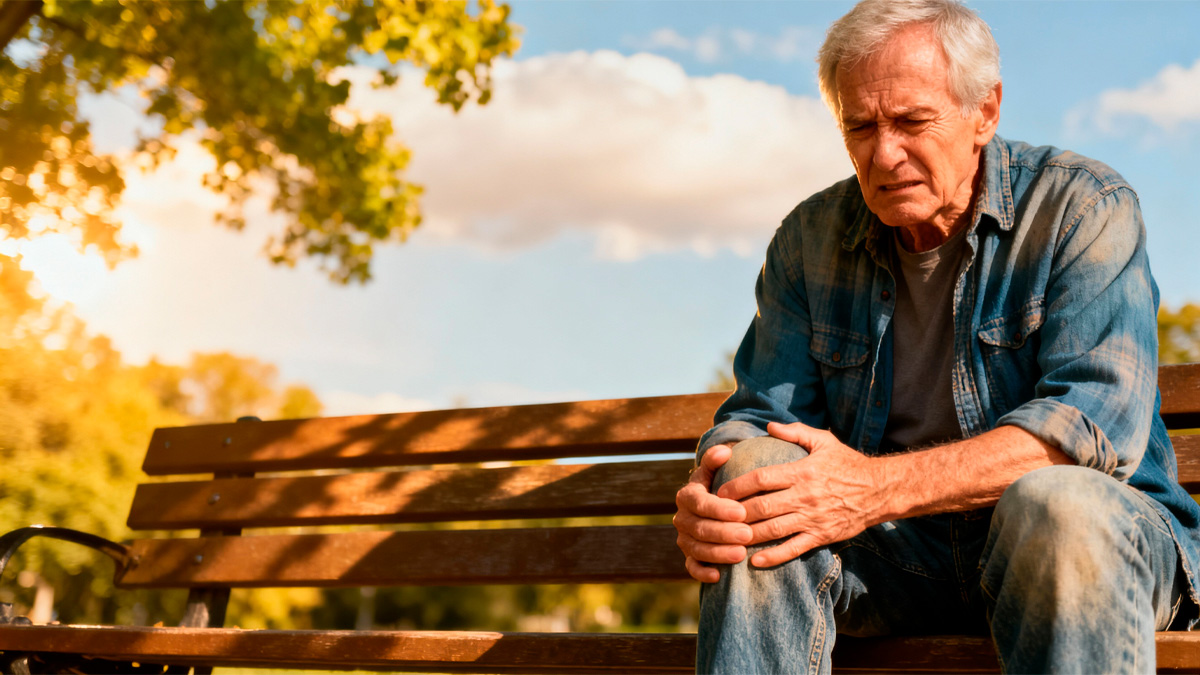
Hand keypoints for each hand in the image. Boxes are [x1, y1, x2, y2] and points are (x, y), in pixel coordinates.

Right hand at [673, 443, 752, 582]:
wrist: (714, 506)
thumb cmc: (721, 485)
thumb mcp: (716, 470)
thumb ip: (717, 460)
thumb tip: (724, 450)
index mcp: (687, 495)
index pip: (699, 502)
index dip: (718, 508)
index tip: (741, 511)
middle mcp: (681, 518)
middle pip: (699, 527)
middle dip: (723, 532)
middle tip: (748, 534)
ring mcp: (684, 539)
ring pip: (696, 548)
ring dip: (718, 553)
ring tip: (741, 554)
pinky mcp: (689, 557)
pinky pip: (691, 568)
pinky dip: (702, 573)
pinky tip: (719, 576)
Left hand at [716, 422, 882, 567]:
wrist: (881, 490)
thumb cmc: (848, 464)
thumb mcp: (824, 441)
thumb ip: (795, 433)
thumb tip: (769, 425)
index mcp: (802, 472)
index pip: (761, 478)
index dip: (737, 486)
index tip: (720, 491)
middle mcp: (804, 496)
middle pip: (762, 507)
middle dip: (735, 513)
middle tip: (716, 516)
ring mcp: (813, 518)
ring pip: (773, 530)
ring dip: (748, 535)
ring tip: (728, 537)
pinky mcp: (821, 536)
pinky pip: (793, 549)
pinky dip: (773, 556)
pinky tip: (755, 560)